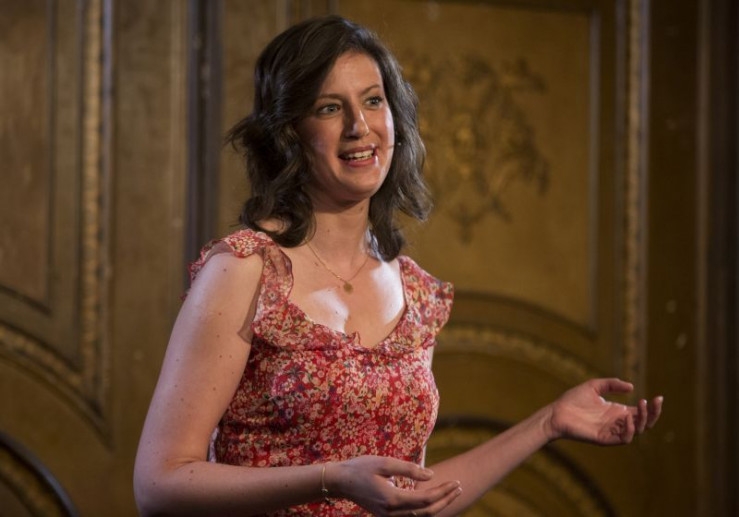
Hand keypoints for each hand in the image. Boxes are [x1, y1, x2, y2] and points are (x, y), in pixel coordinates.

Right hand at [327, 456, 461, 515]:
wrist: (340, 482)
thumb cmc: (360, 468)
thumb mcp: (384, 462)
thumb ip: (408, 469)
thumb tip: (432, 474)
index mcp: (393, 499)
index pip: (426, 499)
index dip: (443, 491)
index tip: (456, 482)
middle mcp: (392, 513)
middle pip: (427, 512)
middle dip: (446, 500)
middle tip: (458, 487)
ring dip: (438, 506)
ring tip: (450, 494)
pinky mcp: (387, 516)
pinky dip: (426, 510)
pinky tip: (434, 500)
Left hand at [544, 378, 662, 444]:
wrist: (556, 412)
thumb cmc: (573, 399)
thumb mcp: (594, 386)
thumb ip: (612, 384)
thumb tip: (632, 387)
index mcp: (617, 411)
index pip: (641, 412)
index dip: (652, 407)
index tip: (659, 397)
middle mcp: (617, 422)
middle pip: (643, 423)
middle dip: (652, 413)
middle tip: (654, 401)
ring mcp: (612, 431)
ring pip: (636, 431)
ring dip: (642, 419)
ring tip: (640, 405)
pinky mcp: (604, 438)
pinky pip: (623, 439)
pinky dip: (629, 430)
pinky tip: (627, 417)